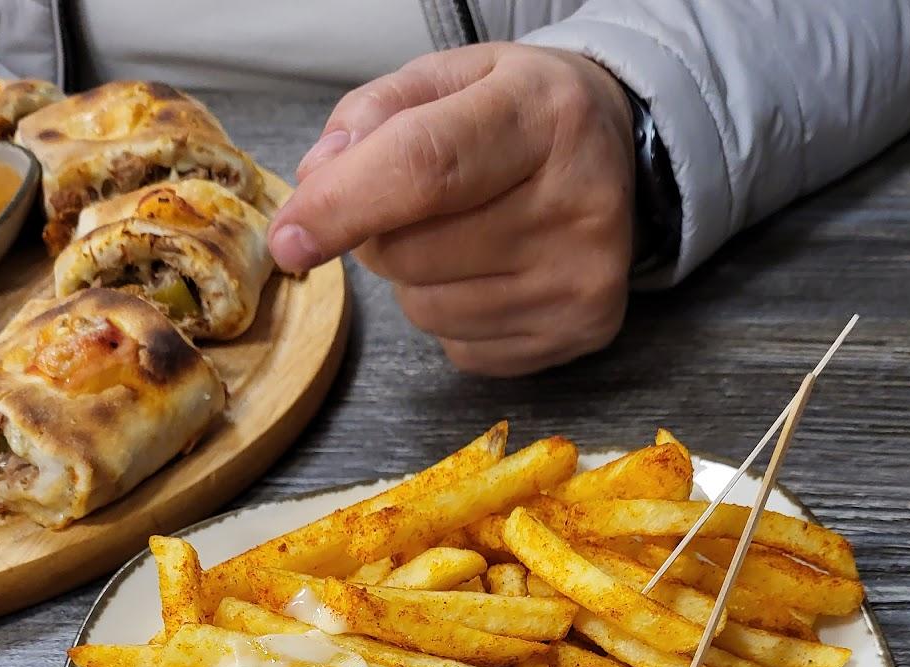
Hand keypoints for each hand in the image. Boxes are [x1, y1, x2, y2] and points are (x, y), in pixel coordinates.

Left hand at [269, 44, 634, 375]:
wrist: (620, 160)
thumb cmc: (524, 117)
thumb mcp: (455, 76)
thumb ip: (375, 114)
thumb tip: (317, 184)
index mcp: (544, 116)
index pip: (424, 170)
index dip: (342, 207)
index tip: (288, 238)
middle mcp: (578, 204)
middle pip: (412, 253)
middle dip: (378, 234)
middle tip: (416, 205)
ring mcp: (582, 280)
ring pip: (427, 311)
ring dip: (415, 279)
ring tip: (462, 236)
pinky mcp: (580, 333)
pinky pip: (460, 348)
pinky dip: (453, 315)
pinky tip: (490, 274)